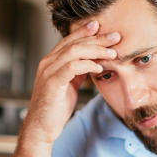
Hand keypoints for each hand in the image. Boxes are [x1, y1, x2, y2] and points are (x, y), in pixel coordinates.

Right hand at [21, 20, 120, 144]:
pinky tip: (99, 68)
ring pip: (73, 52)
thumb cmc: (54, 109)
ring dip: (95, 50)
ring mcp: (48, 72)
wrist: (41, 128)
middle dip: (96, 38)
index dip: (85, 32)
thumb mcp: (69, 86)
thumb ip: (77, 73)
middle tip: (115, 37)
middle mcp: (48, 63)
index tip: (101, 27)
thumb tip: (92, 64)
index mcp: (51, 62)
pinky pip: (72, 67)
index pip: (69, 41)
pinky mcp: (52, 83)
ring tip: (112, 53)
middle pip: (74, 43)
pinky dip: (87, 65)